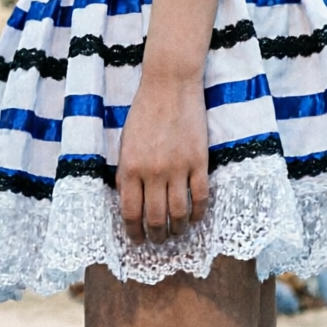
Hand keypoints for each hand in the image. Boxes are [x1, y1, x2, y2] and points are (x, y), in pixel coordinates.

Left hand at [117, 70, 206, 243]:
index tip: (137, 240)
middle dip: (156, 235)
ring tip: (178, 233)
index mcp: (130, 168)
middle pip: (155, 218)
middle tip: (158, 241)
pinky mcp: (198, 161)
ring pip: (178, 212)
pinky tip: (197, 218)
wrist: (169, 85)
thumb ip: (127, 173)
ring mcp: (177, 168)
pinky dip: (199, 212)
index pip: (130, 212)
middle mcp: (152, 172)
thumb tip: (129, 202)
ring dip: (178, 228)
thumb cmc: (143, 112)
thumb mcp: (125, 144)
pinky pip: (200, 196)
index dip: (134, 231)